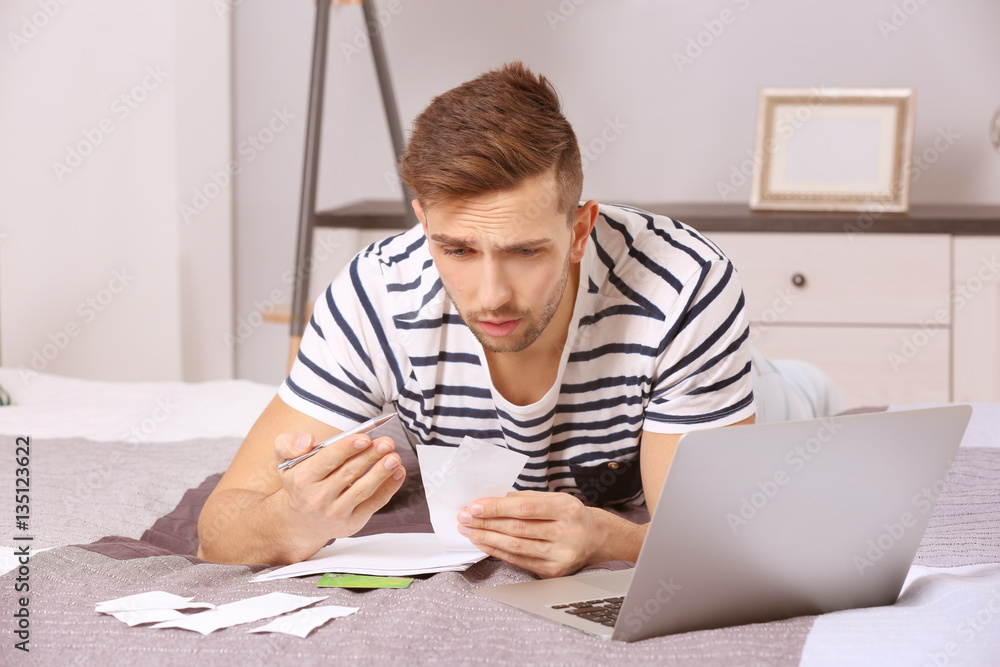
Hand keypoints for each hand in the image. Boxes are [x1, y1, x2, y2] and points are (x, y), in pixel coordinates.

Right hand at [273, 431, 405, 560]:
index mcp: (303, 479)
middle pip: (348, 473)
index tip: (364, 438)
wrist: (299, 521)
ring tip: (395, 457)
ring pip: (362, 490)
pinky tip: (398, 472)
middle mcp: (318, 498)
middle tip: (387, 442)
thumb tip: (307, 440)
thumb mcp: (284, 461)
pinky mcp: (352, 522)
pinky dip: (389, 488)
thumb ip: (289, 444)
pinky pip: (373, 503)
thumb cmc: (299, 483)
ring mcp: (336, 512)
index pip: (327, 461)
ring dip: (381, 472)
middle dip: (370, 456)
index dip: (347, 448)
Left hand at [456, 491, 605, 578]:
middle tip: (464, 517)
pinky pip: (519, 561)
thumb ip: (525, 498)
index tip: (474, 506)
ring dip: (487, 538)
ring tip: (469, 530)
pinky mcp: (554, 572)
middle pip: (518, 528)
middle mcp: (567, 533)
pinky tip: (484, 543)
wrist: (596, 539)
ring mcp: (561, 555)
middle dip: (486, 523)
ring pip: (516, 547)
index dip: (497, 507)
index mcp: (567, 508)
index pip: (525, 507)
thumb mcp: (555, 499)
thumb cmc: (569, 515)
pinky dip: (498, 552)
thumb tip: (490, 501)